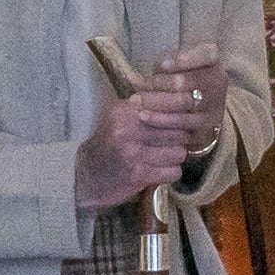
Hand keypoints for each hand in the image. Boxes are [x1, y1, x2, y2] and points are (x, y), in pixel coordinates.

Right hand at [77, 76, 201, 213]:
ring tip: (162, 156)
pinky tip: (159, 171)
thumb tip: (187, 99)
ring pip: (179, 151)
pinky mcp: (138, 174)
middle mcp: (130, 127)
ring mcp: (134, 152)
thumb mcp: (120, 117)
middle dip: (180, 137)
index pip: (172, 102)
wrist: (83, 176)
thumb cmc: (107, 143)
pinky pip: (173, 171)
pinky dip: (170, 172)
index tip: (191, 115)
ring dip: (175, 156)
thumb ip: (148, 106)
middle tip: (172, 142)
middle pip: (179, 129)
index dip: (187, 110)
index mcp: (127, 109)